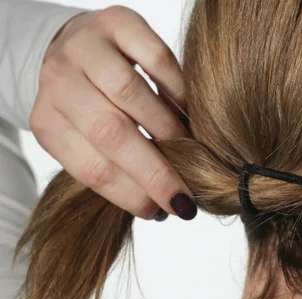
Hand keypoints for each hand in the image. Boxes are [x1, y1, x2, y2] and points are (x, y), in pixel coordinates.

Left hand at [29, 6, 196, 220]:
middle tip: (184, 198)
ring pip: (131, 94)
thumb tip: (163, 206)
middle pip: (110, 133)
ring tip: (188, 150)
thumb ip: (118, 167)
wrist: (78, 48)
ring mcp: (86, 47)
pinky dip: (178, 90)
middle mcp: (59, 81)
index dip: (131, 194)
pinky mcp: (118, 21)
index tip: (161, 211)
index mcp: (49, 121)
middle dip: (154, 172)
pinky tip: (187, 111)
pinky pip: (157, 58)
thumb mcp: (89, 139)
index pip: (92, 167)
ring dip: (168, 129)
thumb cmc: (92, 106)